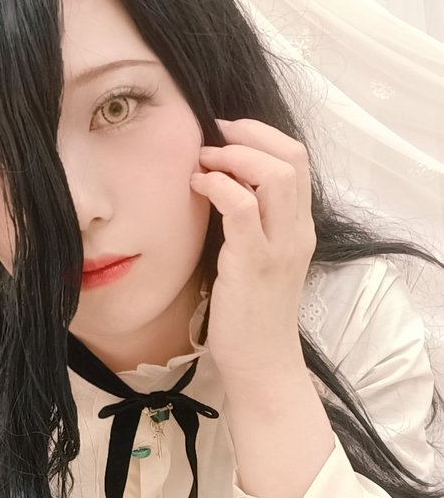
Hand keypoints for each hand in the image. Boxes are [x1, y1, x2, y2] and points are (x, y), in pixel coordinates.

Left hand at [189, 118, 315, 384]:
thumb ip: (250, 225)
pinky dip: (218, 186)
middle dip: (249, 135)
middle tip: (213, 136)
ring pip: (275, 176)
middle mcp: (297, 232)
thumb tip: (218, 187)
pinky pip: (242, 208)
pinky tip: (198, 186)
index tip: (226, 133)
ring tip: (205, 161)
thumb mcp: (257, 260)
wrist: (261, 364)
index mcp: (299, 228)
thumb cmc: (251, 316)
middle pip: (291, 157)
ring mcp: (279, 247)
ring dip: (235, 156)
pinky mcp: (253, 263)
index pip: (296, 160)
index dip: (262, 135)